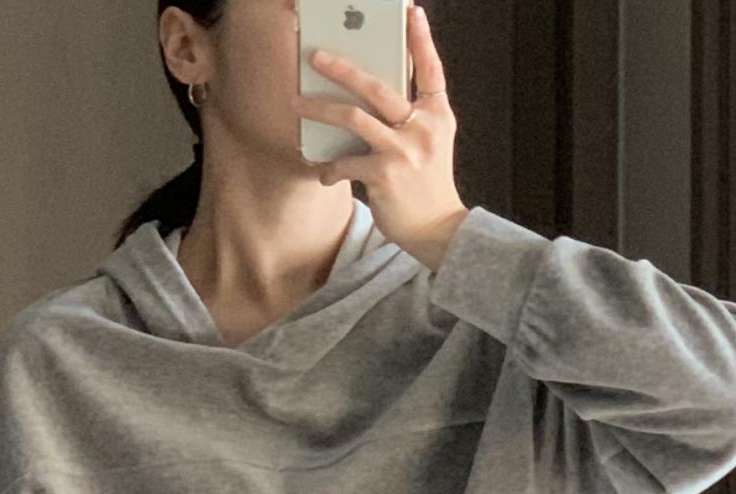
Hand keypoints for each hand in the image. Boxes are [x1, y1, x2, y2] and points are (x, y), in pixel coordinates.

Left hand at [299, 3, 469, 270]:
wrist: (436, 230)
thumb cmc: (426, 184)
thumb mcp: (430, 143)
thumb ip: (410, 116)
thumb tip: (369, 93)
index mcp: (437, 115)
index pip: (431, 69)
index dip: (422, 40)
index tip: (412, 12)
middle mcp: (422, 127)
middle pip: (377, 86)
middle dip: (342, 68)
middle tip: (315, 57)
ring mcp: (404, 150)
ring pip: (354, 117)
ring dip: (320, 109)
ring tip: (297, 104)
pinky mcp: (384, 174)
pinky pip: (346, 162)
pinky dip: (330, 167)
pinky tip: (324, 172)